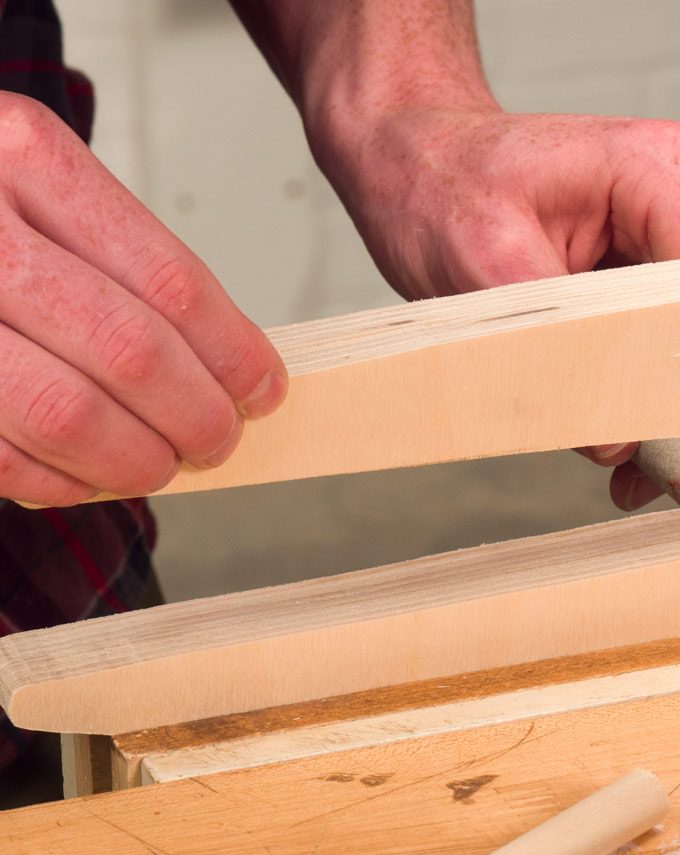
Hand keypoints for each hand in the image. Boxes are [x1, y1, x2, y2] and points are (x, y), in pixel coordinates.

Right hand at [0, 94, 286, 504]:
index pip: (170, 280)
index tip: (263, 391)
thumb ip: (127, 268)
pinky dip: (62, 482)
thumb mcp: (40, 188)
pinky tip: (86, 474)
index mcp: (23, 155)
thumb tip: (235, 374)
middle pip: (131, 351)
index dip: (233, 354)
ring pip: (70, 414)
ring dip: (136, 459)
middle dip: (197, 416)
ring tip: (160, 464)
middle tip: (217, 439)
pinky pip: (4, 459)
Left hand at [316, 108, 679, 507]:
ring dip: (673, 411)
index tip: (678, 452)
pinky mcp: (679, 266)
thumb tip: (621, 442)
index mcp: (664, 170)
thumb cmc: (446, 189)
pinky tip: (619, 440)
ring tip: (619, 465)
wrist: (425, 165)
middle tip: (638, 475)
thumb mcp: (486, 268)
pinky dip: (657, 397)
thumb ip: (559, 351)